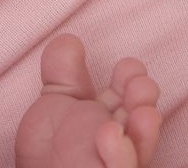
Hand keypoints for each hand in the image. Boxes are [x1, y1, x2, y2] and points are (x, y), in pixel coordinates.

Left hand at [15, 34, 161, 167]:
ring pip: (136, 151)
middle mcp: (115, 143)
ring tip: (143, 111)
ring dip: (144, 130)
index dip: (130, 81)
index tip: (130, 66)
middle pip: (137, 123)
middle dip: (143, 102)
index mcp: (108, 120)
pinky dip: (119, 154)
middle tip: (141, 84)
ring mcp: (111, 162)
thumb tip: (70, 39)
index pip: (125, 100)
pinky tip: (111, 133)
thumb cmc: (50, 147)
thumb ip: (62, 71)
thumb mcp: (55, 103)